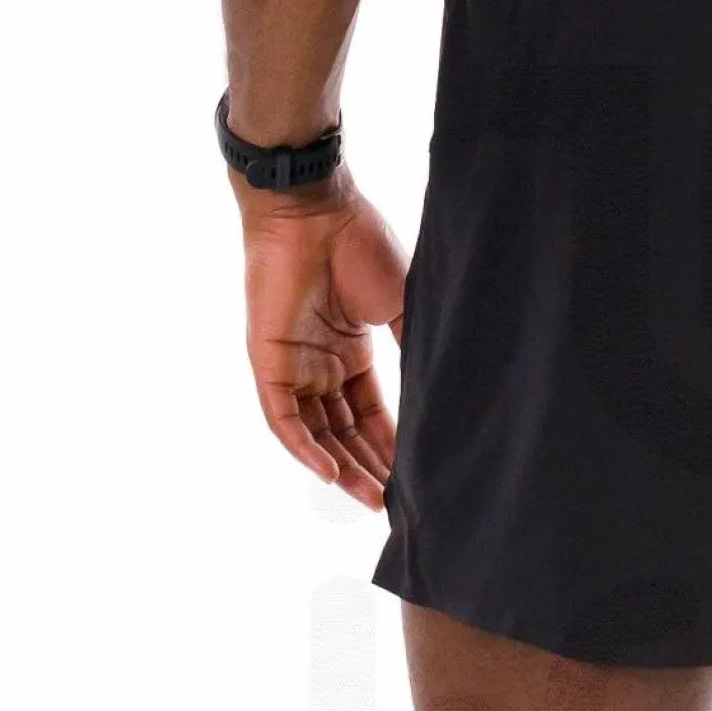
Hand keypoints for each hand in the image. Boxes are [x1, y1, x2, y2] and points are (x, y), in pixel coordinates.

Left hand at [236, 168, 408, 508]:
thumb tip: (443, 397)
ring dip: (342, 468)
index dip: (391, 448)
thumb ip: (413, 352)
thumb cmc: (359, 243)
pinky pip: (283, 418)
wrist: (315, 206)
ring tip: (371, 499)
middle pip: (343, 433)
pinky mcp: (269, 360)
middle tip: (393, 504)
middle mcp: (319, 364)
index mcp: (349, 352)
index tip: (414, 479)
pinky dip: (305, 448)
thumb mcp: (401, 307)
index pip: (371, 415)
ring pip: (315, 433)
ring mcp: (293, 364)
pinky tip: (332, 475)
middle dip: (369, 469)